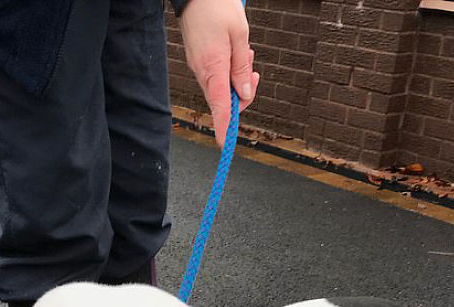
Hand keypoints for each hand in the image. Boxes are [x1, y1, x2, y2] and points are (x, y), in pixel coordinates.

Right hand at [179, 0, 259, 147]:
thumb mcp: (240, 36)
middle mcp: (203, 73)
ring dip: (237, 79)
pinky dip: (229, 71)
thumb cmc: (218, 8)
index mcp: (214, 69)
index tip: (225, 145)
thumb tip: (243, 94)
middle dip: (243, 95)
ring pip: (222, 88)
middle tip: (254, 73)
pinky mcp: (200, 62)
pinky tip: (235, 52)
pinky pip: (217, 77)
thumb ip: (242, 68)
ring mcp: (199, 68)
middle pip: (225, 101)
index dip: (224, 127)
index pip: (220, 107)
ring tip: (245, 53)